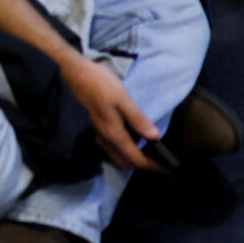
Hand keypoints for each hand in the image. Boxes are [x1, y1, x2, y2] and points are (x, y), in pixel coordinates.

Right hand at [64, 56, 162, 170]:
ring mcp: (98, 135)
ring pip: (118, 156)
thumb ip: (137, 119)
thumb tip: (154, 137)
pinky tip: (133, 136)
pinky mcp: (96, 128)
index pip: (136, 159)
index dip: (152, 165)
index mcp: (113, 134)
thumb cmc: (100, 84)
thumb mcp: (122, 99)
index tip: (167, 168)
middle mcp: (105, 140)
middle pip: (126, 162)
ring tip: (149, 147)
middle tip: (159, 157)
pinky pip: (113, 148)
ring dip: (132, 157)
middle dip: (142, 164)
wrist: (76, 74)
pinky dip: (124, 149)